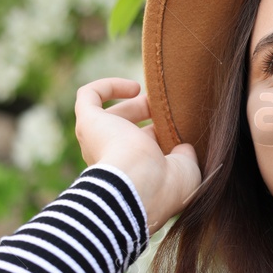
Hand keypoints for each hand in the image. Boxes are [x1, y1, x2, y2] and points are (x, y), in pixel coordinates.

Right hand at [73, 77, 201, 235]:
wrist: (137, 185)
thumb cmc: (164, 186)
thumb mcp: (185, 172)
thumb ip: (184, 158)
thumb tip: (184, 147)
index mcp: (132, 174)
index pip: (143, 152)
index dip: (160, 136)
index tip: (179, 128)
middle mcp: (110, 160)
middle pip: (125, 131)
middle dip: (147, 116)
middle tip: (167, 108)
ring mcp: (95, 141)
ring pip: (108, 116)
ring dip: (132, 103)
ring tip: (155, 95)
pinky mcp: (87, 122)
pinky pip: (88, 96)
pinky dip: (107, 86)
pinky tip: (134, 87)